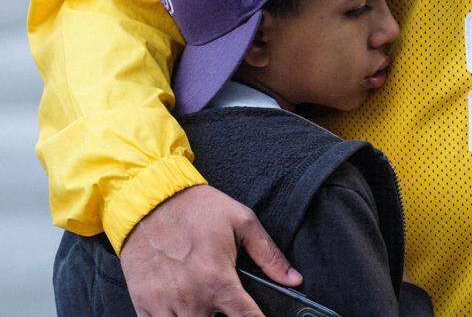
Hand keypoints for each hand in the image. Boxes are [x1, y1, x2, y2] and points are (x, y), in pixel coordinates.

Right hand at [120, 184, 301, 315]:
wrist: (150, 200)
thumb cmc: (197, 208)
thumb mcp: (241, 221)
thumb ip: (269, 254)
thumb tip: (294, 279)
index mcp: (218, 280)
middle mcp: (191, 298)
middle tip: (227, 301)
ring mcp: (164, 304)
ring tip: (207, 303)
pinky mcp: (143, 304)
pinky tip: (182, 307)